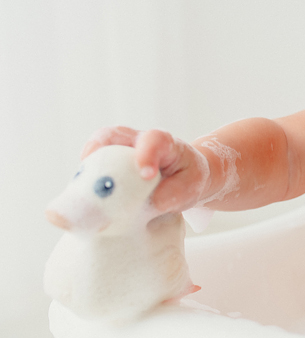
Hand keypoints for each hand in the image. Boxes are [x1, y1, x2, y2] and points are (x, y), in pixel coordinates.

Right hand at [81, 126, 209, 213]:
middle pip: (110, 136)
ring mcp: (116, 151)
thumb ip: (176, 192)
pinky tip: (82, 202)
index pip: (153, 141)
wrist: (181, 177)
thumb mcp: (192, 185)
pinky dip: (84, 184)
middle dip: (98, 152)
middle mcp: (135, 141)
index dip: (146, 154)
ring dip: (86, 171)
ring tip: (80, 192)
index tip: (146, 175)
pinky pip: (89, 170)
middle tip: (91, 174)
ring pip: (94, 152)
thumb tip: (154, 202)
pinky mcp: (105, 165)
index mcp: (163, 143)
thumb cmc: (187, 178)